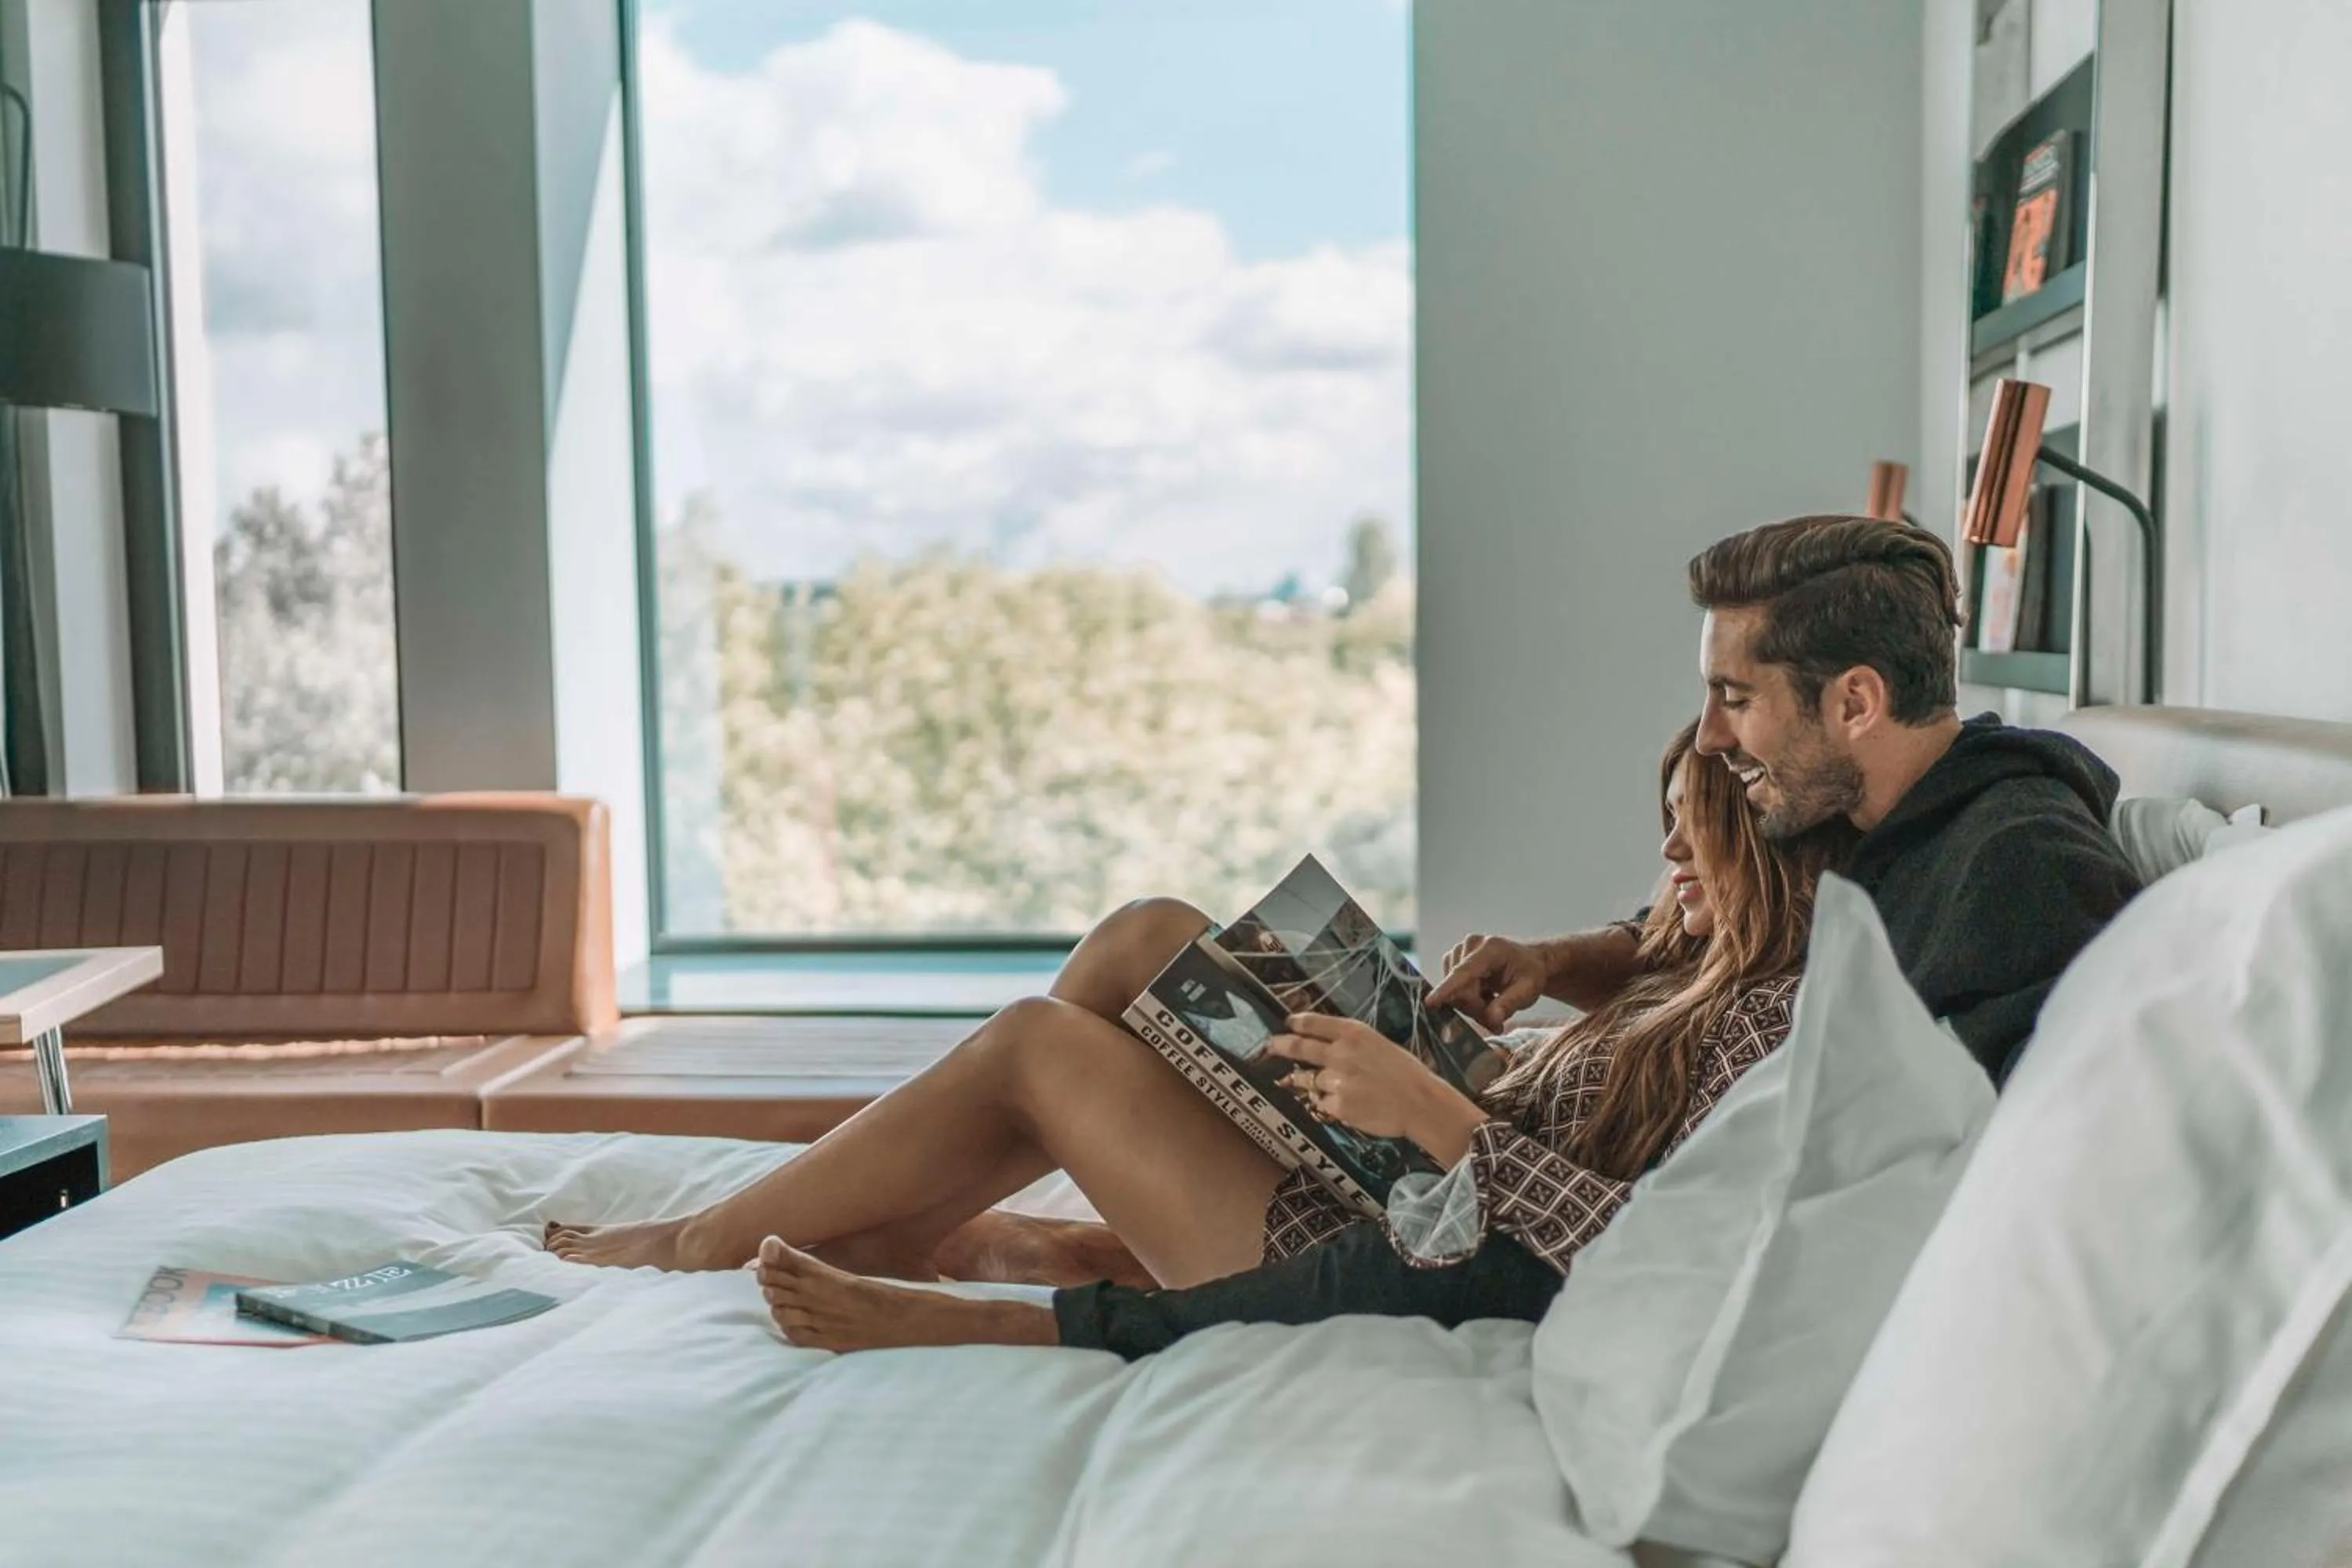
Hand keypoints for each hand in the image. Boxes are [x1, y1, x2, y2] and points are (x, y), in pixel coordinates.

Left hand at [1272, 1014, 1488, 1162]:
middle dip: (1281, 1046)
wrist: (1420, 1103)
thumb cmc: (1405, 1072)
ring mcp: (1336, 1080)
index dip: (1296, 1022)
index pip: (1313, 1022)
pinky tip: (1349, 1103)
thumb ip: (1350, 1042)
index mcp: (1353, 1033)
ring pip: (1310, 1080)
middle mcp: (1340, 1053)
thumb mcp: (1378, 1044)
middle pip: (1299, 1047)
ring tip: (1324, 1085)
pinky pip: (1323, 1102)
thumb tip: (1324, 1043)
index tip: (1288, 1023)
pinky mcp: (1337, 1105)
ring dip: (1312, 1082)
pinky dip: (1330, 1103)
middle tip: (1271, 1046)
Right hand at [1427, 933, 1547, 1031]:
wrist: (1529, 962)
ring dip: (1472, 1005)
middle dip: (1476, 1008)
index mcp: (1491, 948)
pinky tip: (1484, 998)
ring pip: (1454, 991)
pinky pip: (1452, 989)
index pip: (1464, 971)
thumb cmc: (1530, 973)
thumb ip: (1509, 1003)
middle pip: (1459, 988)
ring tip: (1493, 1005)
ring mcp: (1459, 951)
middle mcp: (1470, 945)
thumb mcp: (1529, 990)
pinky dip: (1467, 1000)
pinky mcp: (1453, 960)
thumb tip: (1492, 1019)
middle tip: (1496, 1021)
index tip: (1430, 1002)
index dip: (1447, 988)